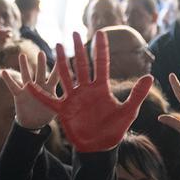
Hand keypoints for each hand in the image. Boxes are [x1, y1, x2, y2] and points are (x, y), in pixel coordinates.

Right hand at [2, 52, 59, 130]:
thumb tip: (79, 96)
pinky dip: (9, 80)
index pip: (54, 76)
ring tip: (22, 55)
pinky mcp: (19, 95)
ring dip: (24, 66)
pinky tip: (4, 71)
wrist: (33, 122)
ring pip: (26, 76)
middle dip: (40, 63)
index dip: (57, 67)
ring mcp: (28, 89)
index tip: (61, 56)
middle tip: (41, 53)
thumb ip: (66, 101)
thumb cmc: (46, 114)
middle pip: (40, 72)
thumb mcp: (58, 108)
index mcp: (49, 89)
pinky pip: (13, 86)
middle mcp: (39, 86)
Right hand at [26, 31, 152, 152]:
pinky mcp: (64, 110)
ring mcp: (74, 99)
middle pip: (82, 65)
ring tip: (58, 45)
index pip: (101, 64)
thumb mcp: (128, 111)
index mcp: (102, 88)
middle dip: (79, 49)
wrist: (100, 148)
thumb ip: (137, 94)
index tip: (101, 32)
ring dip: (62, 62)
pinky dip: (40, 94)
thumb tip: (150, 76)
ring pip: (66, 76)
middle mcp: (87, 90)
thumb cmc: (115, 129)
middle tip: (75, 33)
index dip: (101, 49)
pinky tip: (30, 84)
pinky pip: (50, 100)